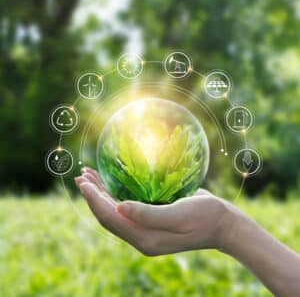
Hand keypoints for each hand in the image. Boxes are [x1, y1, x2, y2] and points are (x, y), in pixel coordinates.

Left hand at [75, 167, 234, 255]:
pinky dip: (115, 195)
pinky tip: (112, 183)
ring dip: (101, 194)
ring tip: (90, 176)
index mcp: (145, 238)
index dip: (94, 200)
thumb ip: (148, 215)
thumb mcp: (178, 215)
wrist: (222, 224)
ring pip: (115, 212)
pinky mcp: (152, 221)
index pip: (110, 218)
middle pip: (108, 215)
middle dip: (93, 196)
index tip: (83, 181)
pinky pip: (127, 209)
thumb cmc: (204, 216)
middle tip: (81, 175)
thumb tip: (118, 209)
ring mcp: (146, 229)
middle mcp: (142, 236)